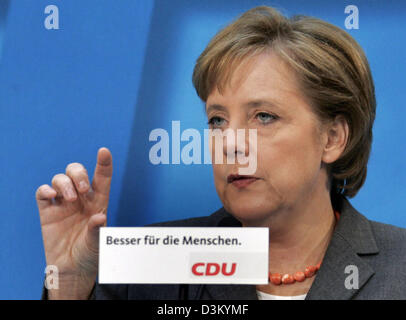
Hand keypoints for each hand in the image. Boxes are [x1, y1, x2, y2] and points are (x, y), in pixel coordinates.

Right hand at [37, 147, 112, 298]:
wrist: (72, 269)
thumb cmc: (90, 254)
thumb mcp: (97, 244)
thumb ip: (97, 231)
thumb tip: (99, 218)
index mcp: (98, 202)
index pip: (102, 178)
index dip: (103, 164)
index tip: (104, 151)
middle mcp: (81, 199)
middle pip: (77, 172)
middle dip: (79, 174)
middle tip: (82, 190)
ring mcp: (63, 203)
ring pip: (60, 178)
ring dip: (64, 183)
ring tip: (69, 198)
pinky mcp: (47, 211)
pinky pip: (42, 192)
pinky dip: (45, 189)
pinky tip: (51, 196)